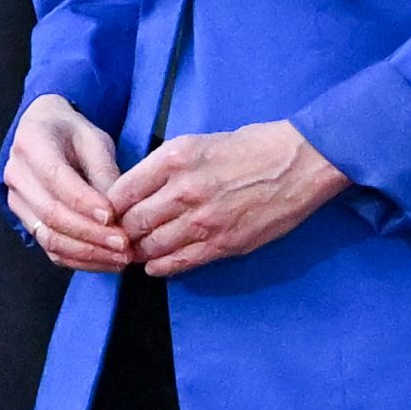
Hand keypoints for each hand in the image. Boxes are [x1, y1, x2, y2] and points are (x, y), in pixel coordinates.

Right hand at [7, 94, 136, 269]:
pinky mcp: (26, 221)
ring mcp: (17, 201)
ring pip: (48, 237)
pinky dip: (79, 260)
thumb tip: (117, 212)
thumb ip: (105, 172)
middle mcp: (17, 174)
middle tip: (124, 243)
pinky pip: (50, 249)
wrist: (47, 133)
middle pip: (50, 214)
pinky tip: (106, 261)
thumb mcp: (95, 140)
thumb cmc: (73, 134)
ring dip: (87, 253)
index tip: (113, 216)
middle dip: (90, 234)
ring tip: (120, 257)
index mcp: (32, 142)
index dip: (84, 202)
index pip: (56, 178)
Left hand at [113, 120, 348, 276]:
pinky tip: (156, 265)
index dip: (110, 208)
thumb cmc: (253, 147)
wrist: (300, 163)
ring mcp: (203, 220)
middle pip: (132, 223)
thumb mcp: (199, 142)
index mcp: (175, 158)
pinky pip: (179, 263)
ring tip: (137, 252)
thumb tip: (137, 190)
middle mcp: (184, 190)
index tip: (110, 214)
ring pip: (152, 247)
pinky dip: (161, 267)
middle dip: (121, 233)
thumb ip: (166, 166)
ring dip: (140, 252)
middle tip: (119, 238)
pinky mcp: (223, 243)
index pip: (121, 192)